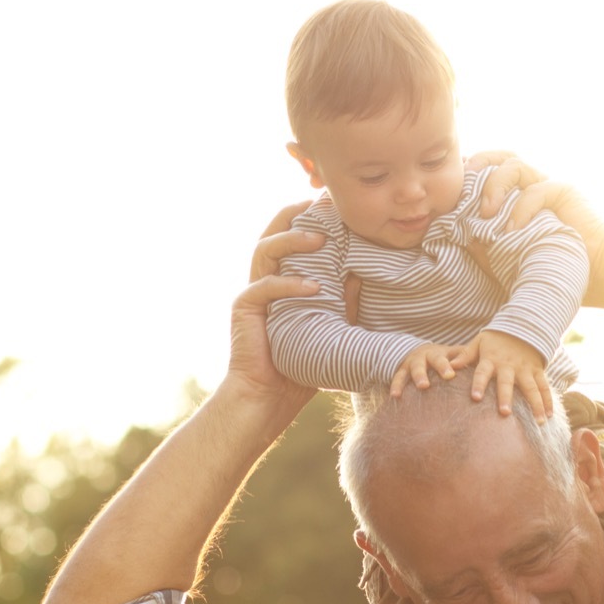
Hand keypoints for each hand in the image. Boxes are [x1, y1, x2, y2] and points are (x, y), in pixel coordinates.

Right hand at [231, 201, 328, 422]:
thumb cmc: (299, 366)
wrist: (269, 398)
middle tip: (323, 205)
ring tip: (321, 239)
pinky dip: (288, 283)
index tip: (333, 205)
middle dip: (295, 214)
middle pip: (273, 232)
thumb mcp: (329, 327)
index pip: (291, 238)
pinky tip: (313, 286)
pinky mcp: (244, 308)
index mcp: (282, 279)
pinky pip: (263, 286)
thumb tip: (360, 275)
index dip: (307, 218)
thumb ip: (342, 300)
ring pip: (265, 250)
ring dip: (293, 240)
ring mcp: (252, 292)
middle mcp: (264, 279)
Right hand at [390, 342, 465, 397]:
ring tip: (422, 386)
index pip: (447, 359)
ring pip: (414, 368)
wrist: (418, 352)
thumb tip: (490, 371)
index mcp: (441, 354)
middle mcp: (427, 356)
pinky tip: (395, 397)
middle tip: (444, 377)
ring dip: (418, 376)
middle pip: (433, 361)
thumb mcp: (454, 357)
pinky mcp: (401, 370)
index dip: (448, 366)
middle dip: (436, 368)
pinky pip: (398, 378)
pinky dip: (396, 386)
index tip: (451, 375)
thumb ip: (467, 362)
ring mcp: (413, 363)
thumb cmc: (443, 359)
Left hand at [449, 329, 551, 422]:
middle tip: (504, 412)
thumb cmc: (496, 339)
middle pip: (507, 383)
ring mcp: (525, 369)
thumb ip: (465, 355)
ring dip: (535, 404)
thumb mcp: (479, 342)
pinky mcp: (537, 371)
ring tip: (538, 421)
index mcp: (491, 359)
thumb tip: (451, 367)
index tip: (475, 398)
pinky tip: (549, 415)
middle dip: (505, 397)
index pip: (482, 372)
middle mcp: (509, 366)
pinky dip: (547, 400)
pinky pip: (544, 386)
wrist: (522, 326)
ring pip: (531, 388)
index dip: (478, 384)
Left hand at [465, 152, 603, 309]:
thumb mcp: (507, 258)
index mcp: (520, 198)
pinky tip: (511, 230)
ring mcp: (550, 187)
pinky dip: (521, 209)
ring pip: (517, 166)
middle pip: (503, 157)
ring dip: (496, 185)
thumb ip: (484, 243)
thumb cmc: (553, 269)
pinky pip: (538, 190)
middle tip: (462, 182)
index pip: (492, 172)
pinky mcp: (566, 193)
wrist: (599, 275)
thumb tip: (454, 234)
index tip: (449, 187)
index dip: (471, 174)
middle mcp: (534, 187)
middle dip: (479, 162)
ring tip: (485, 212)